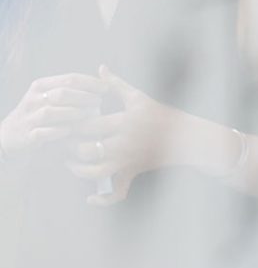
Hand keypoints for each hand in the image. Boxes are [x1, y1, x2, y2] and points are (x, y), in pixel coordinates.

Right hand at [0, 74, 107, 157]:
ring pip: (52, 112)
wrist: (9, 134)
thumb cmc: (38, 112)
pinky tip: (71, 130)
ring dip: (74, 114)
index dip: (91, 82)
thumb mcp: (48, 94)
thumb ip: (70, 87)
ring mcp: (29, 118)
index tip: (107, 88)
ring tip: (89, 115)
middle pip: (62, 94)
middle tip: (99, 102)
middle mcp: (33, 99)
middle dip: (84, 97)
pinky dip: (59, 132)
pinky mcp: (27, 136)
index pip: (70, 79)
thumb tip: (104, 76)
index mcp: (41, 86)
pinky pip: (44, 133)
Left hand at [67, 65, 183, 205]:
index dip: (73, 124)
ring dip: (79, 170)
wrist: (184, 136)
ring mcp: (129, 160)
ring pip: (97, 172)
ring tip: (70, 163)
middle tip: (62, 142)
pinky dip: (102, 199)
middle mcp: (126, 142)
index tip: (64, 121)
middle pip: (89, 149)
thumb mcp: (138, 97)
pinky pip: (117, 192)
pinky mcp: (133, 172)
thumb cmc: (159, 113)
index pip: (91, 124)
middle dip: (71, 147)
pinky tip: (89, 198)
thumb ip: (116, 84)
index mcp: (126, 121)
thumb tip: (100, 68)